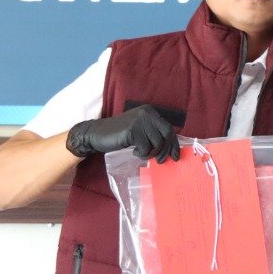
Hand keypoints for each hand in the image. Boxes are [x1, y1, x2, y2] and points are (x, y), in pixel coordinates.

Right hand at [65, 105, 179, 162]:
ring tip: (140, 153)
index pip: (169, 129)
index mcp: (150, 112)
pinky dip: (141, 154)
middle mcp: (146, 114)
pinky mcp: (132, 131)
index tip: (175, 156)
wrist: (97, 134)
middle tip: (159, 161)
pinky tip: (133, 151)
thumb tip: (172, 149)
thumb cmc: (120, 134)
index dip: (173, 144)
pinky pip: (145, 148)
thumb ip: (154, 134)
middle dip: (164, 151)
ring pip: (156, 143)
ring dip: (150, 153)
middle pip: (166, 136)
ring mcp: (139, 121)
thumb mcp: (140, 130)